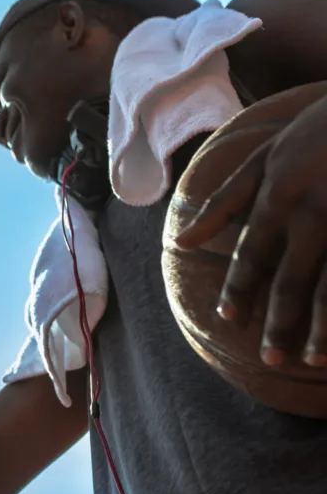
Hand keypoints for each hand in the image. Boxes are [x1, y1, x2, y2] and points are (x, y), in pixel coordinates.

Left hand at [175, 96, 326, 366]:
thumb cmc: (316, 132)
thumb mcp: (264, 158)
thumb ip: (222, 203)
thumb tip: (181, 242)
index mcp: (278, 198)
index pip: (252, 254)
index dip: (239, 290)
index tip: (228, 320)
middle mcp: (314, 214)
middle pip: (291, 280)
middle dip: (280, 323)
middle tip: (270, 358)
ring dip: (323, 328)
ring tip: (312, 360)